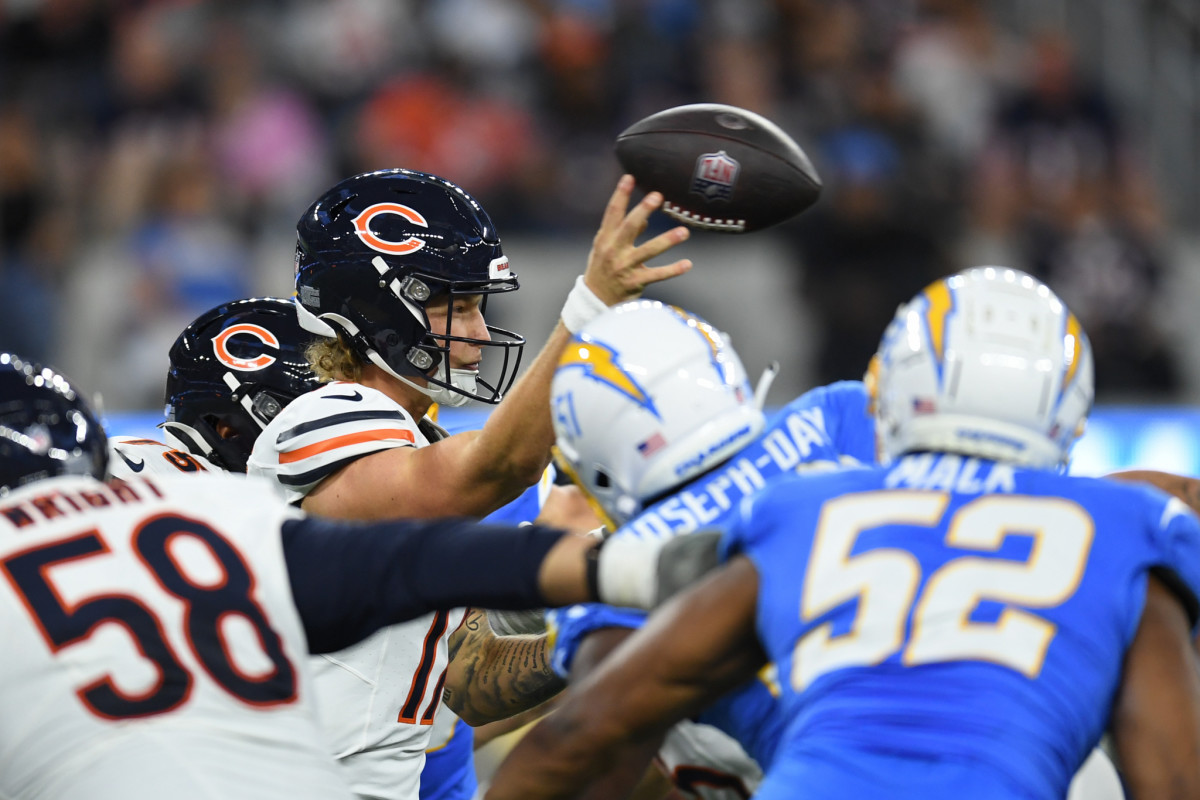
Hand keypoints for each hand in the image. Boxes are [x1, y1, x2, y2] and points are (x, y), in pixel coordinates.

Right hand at [583, 175, 691, 305]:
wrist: (594, 301)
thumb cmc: (601, 269)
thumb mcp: (605, 247)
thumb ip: (622, 232)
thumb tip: (646, 219)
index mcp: (605, 239)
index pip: (612, 213)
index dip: (620, 195)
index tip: (629, 177)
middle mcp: (614, 251)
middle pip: (629, 227)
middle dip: (643, 210)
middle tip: (658, 196)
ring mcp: (624, 267)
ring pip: (649, 251)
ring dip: (667, 240)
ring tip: (684, 232)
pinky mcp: (635, 282)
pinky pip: (657, 275)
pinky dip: (673, 270)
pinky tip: (687, 264)